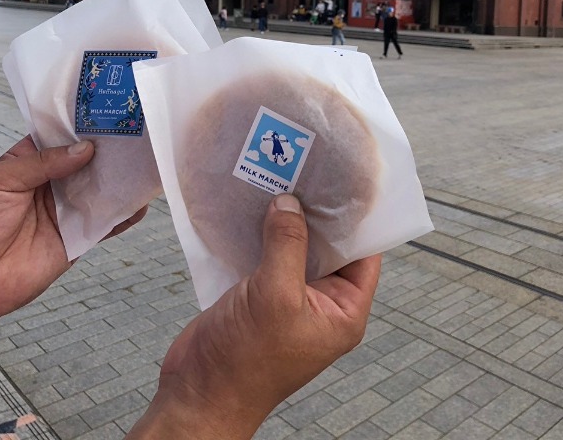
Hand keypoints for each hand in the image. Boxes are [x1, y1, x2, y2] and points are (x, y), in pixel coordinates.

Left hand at [0, 136, 146, 329]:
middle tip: (134, 135)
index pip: (61, 137)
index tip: (107, 113)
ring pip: (102, 189)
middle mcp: (52, 183)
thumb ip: (41, 163)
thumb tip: (82, 150)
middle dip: (110, 149)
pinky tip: (139, 203)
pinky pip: (107, 223)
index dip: (83, 125)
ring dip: (122, 178)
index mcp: (30, 162)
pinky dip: (125, 214)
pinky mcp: (78, 236)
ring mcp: (67, 209)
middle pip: (88, 161)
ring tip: (144, 162)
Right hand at [128, 194, 381, 439]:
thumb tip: (289, 202)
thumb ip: (287, 244)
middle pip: (329, 247)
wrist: (198, 391)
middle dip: (318, 213)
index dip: (357, 219)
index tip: (346, 180)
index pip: (364, 254)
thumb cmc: (245, 359)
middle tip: (309, 169)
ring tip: (282, 177)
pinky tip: (255, 204)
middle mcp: (321, 302)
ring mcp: (289, 297)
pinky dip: (263, 232)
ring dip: (287, 219)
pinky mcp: (260, 294)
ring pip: (296, 247)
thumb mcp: (275, 295)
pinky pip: (269, 254)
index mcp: (342, 311)